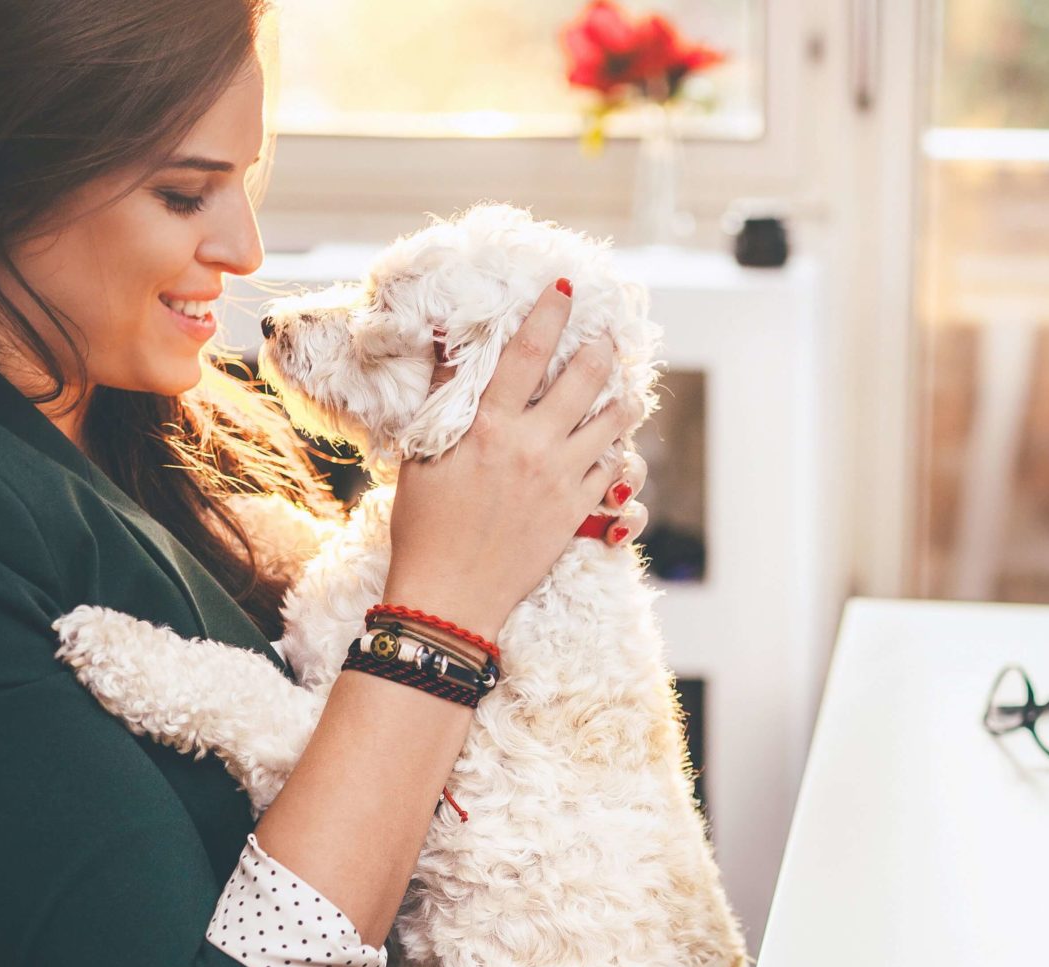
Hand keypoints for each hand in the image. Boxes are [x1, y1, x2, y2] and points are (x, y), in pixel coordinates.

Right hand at [380, 282, 641, 638]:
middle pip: (584, 378)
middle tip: (607, 336)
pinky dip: (617, 451)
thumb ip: (444, 396)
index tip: (565, 288)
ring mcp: (561, 477)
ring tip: (624, 387)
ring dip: (621, 399)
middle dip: (600, 349)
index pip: (526, 351)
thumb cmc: (426, 526)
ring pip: (612, 422)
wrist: (450, 595)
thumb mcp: (424, 454)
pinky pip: (614, 469)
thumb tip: (450, 341)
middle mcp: (532, 444)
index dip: (550, 313)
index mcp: (490, 425)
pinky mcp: (578, 510)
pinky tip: (613, 443)